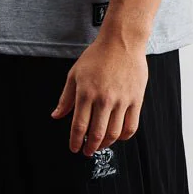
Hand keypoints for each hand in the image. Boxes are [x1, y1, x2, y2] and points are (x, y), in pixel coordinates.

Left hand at [50, 37, 148, 155]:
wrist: (122, 42)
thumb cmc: (97, 56)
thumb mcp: (75, 74)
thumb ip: (66, 98)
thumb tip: (56, 115)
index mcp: (86, 93)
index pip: (79, 126)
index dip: (75, 142)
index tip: (74, 148)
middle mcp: (104, 99)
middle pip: (97, 134)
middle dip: (90, 147)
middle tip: (87, 151)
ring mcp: (121, 100)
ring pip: (114, 134)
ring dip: (105, 144)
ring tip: (100, 145)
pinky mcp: (136, 100)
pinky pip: (131, 127)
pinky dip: (123, 137)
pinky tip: (117, 136)